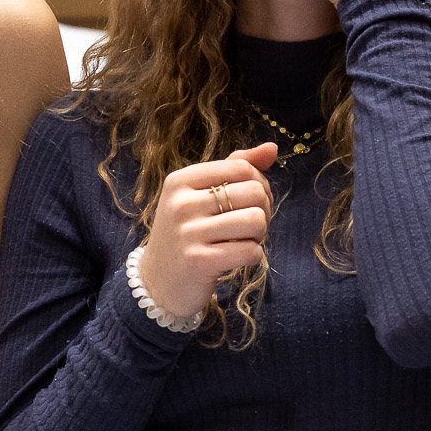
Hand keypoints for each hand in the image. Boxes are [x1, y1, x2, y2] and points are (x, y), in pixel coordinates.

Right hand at [139, 144, 278, 319]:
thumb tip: (273, 148)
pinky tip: (237, 258)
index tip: (252, 202)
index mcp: (181, 180)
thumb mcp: (201, 195)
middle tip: (250, 226)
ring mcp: (187, 233)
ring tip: (245, 240)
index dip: (259, 183)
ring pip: (256, 221)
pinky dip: (253, 256)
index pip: (241, 167)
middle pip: (254, 192)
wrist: (157, 282)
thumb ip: (236, 168)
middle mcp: (181, 203)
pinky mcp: (198, 262)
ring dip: (260, 234)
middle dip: (263, 210)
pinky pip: (250, 251)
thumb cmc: (187, 232)